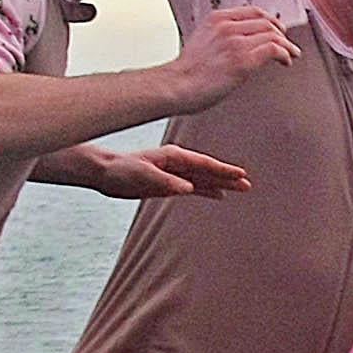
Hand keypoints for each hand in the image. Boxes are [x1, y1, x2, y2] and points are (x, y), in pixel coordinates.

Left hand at [88, 142, 248, 199]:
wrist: (104, 173)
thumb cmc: (121, 171)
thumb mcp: (144, 176)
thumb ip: (167, 182)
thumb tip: (189, 188)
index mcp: (174, 157)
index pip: (204, 164)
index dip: (223, 170)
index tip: (240, 175)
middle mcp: (177, 163)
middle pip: (208, 170)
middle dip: (228, 177)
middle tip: (248, 185)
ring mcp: (175, 172)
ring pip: (204, 178)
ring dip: (221, 184)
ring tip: (241, 188)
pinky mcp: (170, 182)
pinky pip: (194, 186)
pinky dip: (207, 190)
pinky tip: (219, 196)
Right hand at [167, 7, 293, 107]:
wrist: (177, 85)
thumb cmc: (187, 72)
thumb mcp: (202, 41)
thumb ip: (221, 36)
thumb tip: (239, 44)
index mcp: (217, 19)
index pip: (253, 12)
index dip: (271, 20)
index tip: (278, 30)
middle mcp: (227, 26)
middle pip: (266, 22)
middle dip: (282, 33)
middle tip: (288, 45)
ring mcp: (236, 42)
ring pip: (273, 34)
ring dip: (287, 46)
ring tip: (291, 55)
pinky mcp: (243, 60)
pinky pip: (274, 49)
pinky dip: (285, 54)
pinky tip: (286, 62)